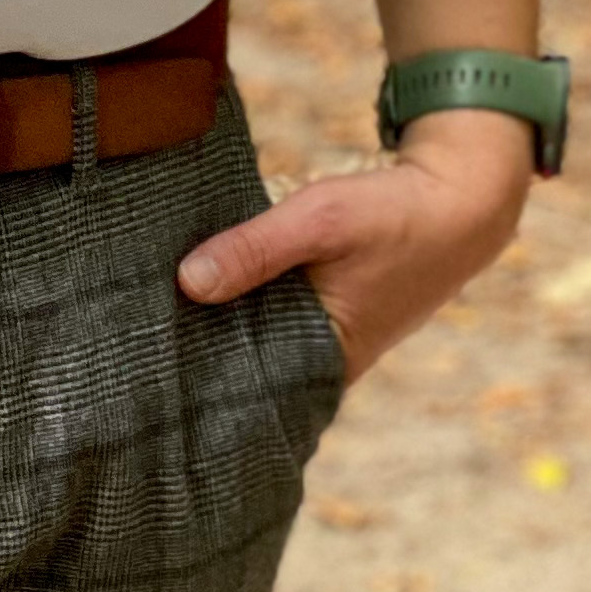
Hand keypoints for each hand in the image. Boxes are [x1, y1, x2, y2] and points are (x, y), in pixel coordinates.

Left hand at [176, 110, 533, 382]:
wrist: (460, 202)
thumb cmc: (393, 215)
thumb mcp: (319, 222)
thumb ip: (255, 251)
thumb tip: (188, 282)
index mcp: (324, 360)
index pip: (243, 389)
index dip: (194, 376)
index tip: (141, 365)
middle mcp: (324, 363)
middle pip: (244, 366)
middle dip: (196, 349)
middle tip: (130, 335)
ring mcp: (327, 340)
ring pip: (256, 339)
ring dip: (218, 322)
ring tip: (148, 311)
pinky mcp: (327, 314)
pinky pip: (272, 318)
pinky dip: (243, 303)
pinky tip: (200, 284)